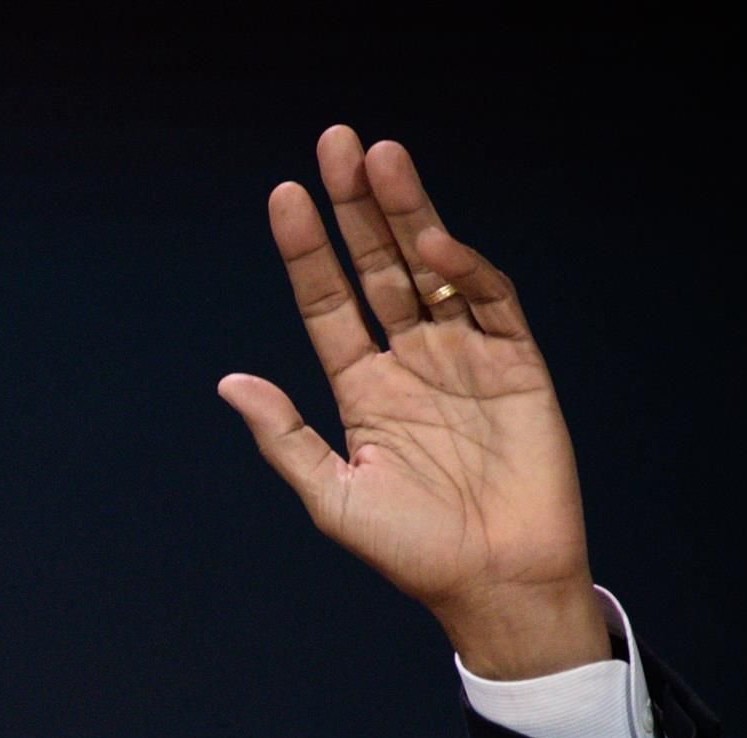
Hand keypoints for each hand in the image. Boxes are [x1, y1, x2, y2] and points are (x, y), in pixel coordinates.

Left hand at [220, 125, 610, 679]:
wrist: (495, 585)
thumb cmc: (412, 552)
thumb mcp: (332, 496)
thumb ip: (285, 436)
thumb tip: (229, 383)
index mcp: (362, 390)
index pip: (328, 304)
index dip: (307, 252)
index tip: (284, 197)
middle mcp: (411, 362)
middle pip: (377, 267)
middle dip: (356, 208)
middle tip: (335, 143)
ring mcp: (465, 358)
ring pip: (430, 269)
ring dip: (406, 214)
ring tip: (379, 158)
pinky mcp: (518, 366)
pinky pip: (489, 304)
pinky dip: (463, 269)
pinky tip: (431, 241)